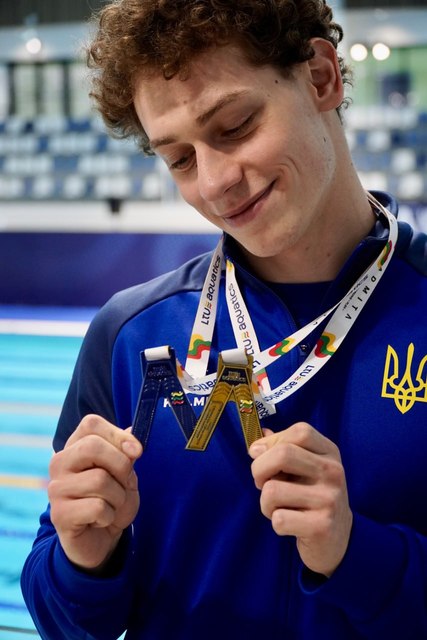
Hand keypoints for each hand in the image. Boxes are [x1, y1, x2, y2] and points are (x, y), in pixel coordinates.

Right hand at [48, 414, 142, 570]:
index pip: (91, 424)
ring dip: (118, 496)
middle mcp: (60, 462)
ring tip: (112, 505)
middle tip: (125, 483)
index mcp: (75, 446)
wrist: (100, 539)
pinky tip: (101, 520)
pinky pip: (97, 507)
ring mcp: (56, 488)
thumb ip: (126, 452)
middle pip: (93, 447)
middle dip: (121, 466)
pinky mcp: (59, 515)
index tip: (137, 451)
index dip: (118, 435)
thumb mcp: (125, 473)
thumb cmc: (112, 499)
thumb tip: (134, 429)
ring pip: (100, 480)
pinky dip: (110, 516)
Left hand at [249, 422, 352, 576]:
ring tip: (280, 508)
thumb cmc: (312, 496)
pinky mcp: (322, 526)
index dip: (272, 442)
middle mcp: (333, 472)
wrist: (339, 538)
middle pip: (282, 454)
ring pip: (272, 490)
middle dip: (259, 469)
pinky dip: (276, 523)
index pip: (300, 432)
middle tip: (261, 483)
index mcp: (329, 452)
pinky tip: (290, 524)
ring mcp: (329, 499)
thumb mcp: (304, 467)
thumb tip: (257, 442)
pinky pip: (278, 519)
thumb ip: (281, 449)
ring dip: (266, 503)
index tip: (261, 455)